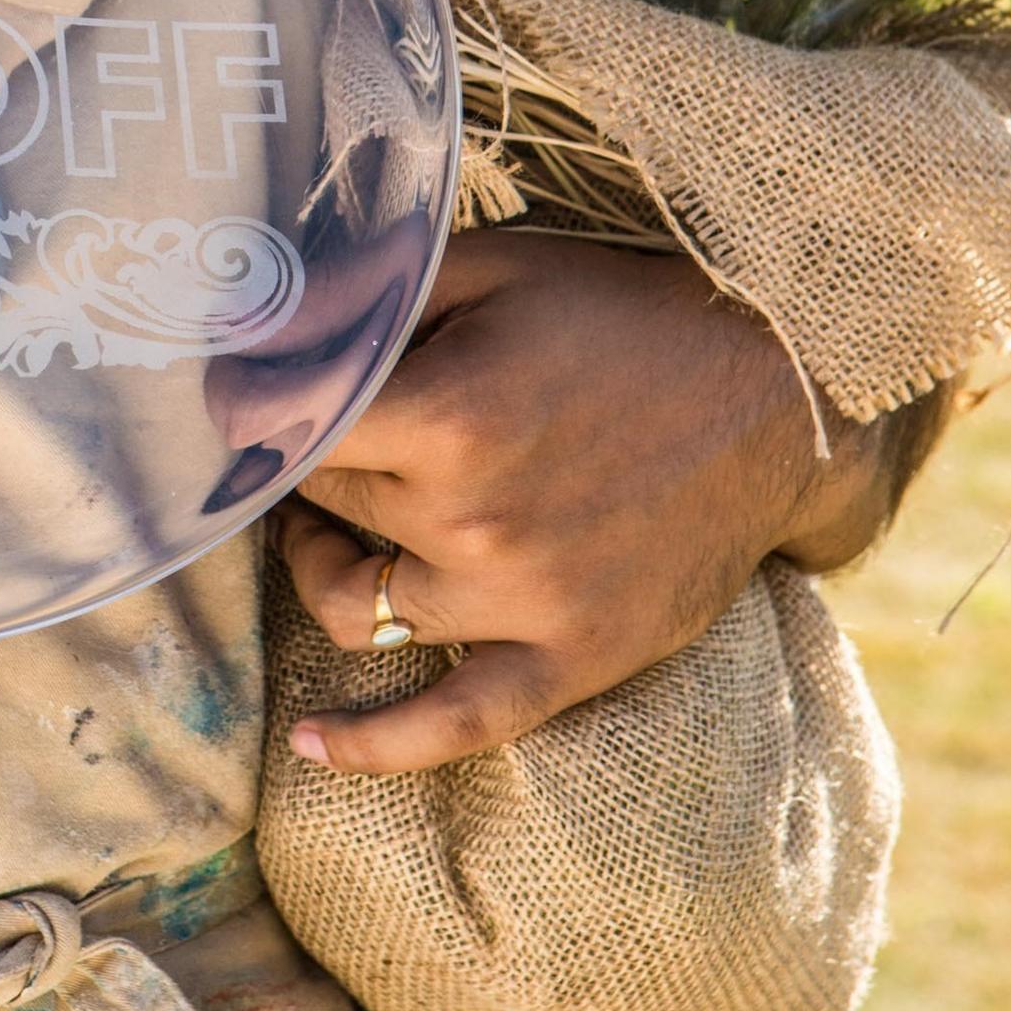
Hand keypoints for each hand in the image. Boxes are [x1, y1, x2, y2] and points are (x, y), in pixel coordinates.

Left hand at [274, 227, 889, 774]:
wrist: (775, 394)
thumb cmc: (619, 312)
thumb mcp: (491, 266)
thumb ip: (367, 296)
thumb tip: (251, 318)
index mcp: (450, 414)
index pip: (286, 429)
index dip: (248, 407)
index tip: (235, 396)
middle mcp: (474, 521)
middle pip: (325, 506)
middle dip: (308, 465)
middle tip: (322, 429)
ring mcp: (522, 603)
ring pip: (355, 606)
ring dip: (325, 562)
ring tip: (336, 523)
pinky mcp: (572, 658)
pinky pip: (452, 725)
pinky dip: (373, 744)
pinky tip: (313, 744)